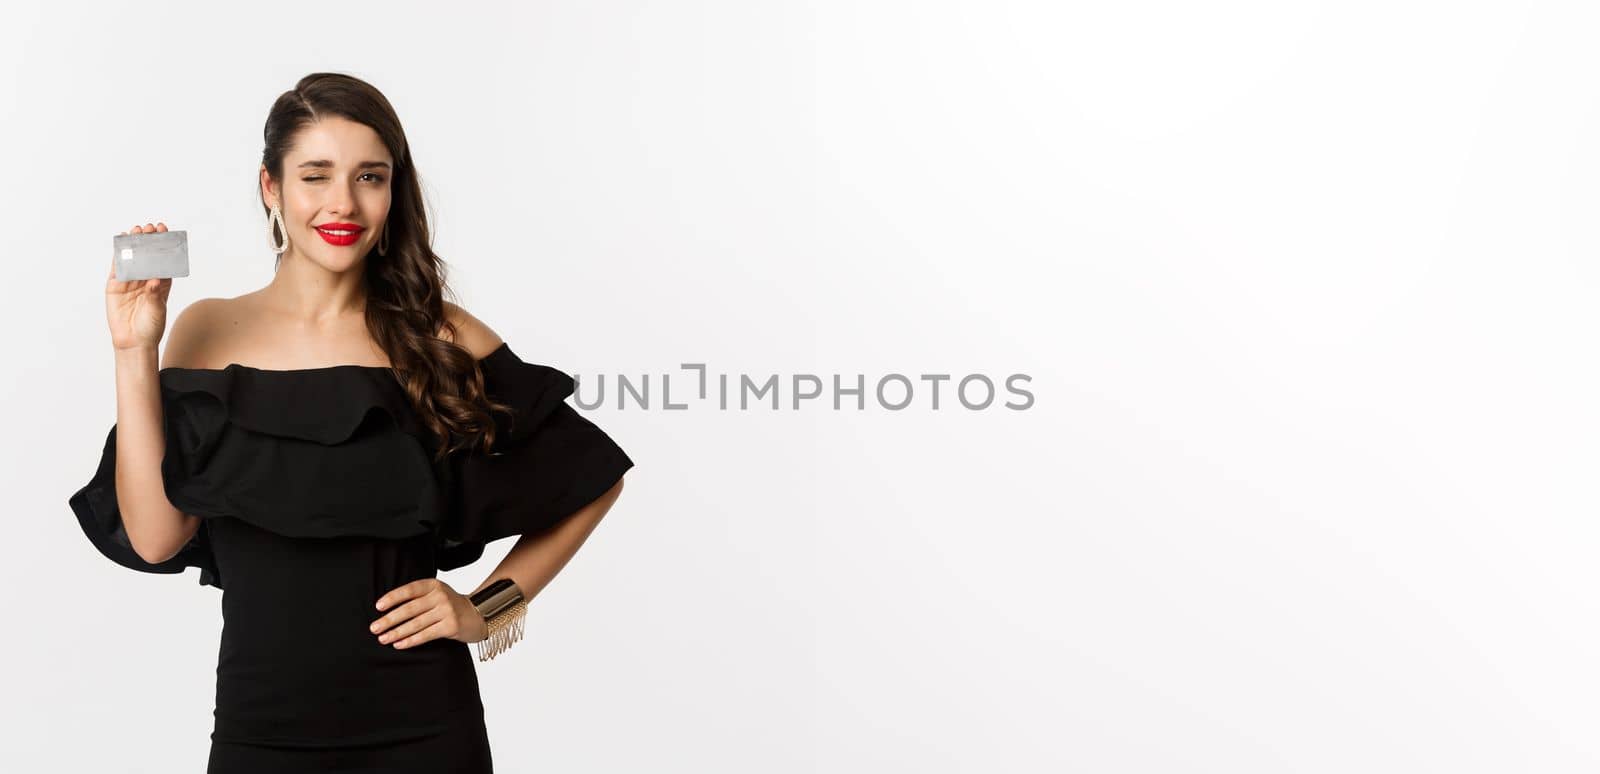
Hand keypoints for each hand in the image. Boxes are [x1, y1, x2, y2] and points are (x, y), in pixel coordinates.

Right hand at [106, 222, 174, 351]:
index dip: (164, 246)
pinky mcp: (114, 286)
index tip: (165, 232)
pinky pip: (117, 267)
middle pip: (147, 256)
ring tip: (137, 230)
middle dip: (149, 241)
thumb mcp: (157, 309)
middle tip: (150, 228)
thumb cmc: (150, 326)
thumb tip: (155, 280)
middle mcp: (145, 279)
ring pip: (132, 259)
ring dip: (134, 244)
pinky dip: (118, 255)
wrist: (133, 341)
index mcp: (161, 283)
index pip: (163, 260)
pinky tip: (120, 242)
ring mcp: (130, 282)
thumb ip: (155, 294)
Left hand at [371, 578, 488, 649]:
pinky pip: (425, 635)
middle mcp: (440, 596)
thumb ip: (417, 597)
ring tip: (383, 638)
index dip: (392, 598)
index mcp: (433, 585)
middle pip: (410, 609)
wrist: (477, 614)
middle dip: (389, 620)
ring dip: (397, 632)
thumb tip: (387, 610)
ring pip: (416, 624)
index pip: (409, 590)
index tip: (378, 607)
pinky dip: (410, 640)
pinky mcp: (451, 626)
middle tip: (374, 628)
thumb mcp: (436, 594)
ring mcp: (447, 611)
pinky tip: (399, 644)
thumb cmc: (450, 605)